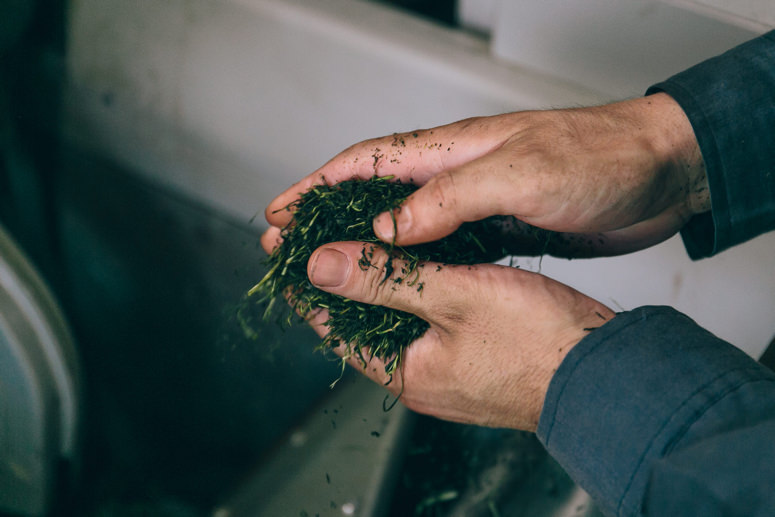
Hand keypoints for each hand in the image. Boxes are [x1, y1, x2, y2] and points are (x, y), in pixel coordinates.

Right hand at [265, 93, 707, 257]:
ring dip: (363, 245)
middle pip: (373, 196)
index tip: (278, 213)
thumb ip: (450, 199)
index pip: (365, 164)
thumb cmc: (597, 160)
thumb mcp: (519, 175)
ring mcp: (475, 204)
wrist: (659, 173)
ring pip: (403, 226)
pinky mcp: (498, 230)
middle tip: (290, 249)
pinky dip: (409, 264)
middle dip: (327, 219)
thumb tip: (386, 230)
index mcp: (451, 152)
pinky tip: (397, 283)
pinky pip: (440, 248)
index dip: (316, 187)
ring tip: (330, 270)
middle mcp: (455, 176)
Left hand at [288, 240, 615, 430]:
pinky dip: (412, 293)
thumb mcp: (452, 297)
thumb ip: (383, 280)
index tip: (284, 254)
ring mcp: (451, 371)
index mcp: (408, 372)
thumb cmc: (540, 341)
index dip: (308, 287)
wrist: (607, 373)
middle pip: (363, 325)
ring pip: (397, 322)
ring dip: (375, 285)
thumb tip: (322, 265)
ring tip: (354, 245)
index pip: (335, 327)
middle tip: (314, 242)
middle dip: (338, 281)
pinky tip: (412, 267)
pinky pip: (428, 323)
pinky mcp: (476, 359)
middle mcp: (424, 378)